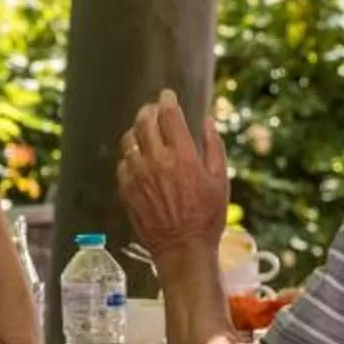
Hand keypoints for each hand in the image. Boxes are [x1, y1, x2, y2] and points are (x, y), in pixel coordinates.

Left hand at [118, 90, 229, 256]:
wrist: (182, 248)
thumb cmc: (206, 216)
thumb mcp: (220, 180)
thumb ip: (213, 147)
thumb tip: (207, 121)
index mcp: (182, 156)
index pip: (169, 115)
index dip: (167, 100)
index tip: (168, 96)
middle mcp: (157, 161)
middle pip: (144, 122)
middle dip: (149, 110)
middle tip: (154, 109)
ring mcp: (138, 175)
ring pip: (129, 140)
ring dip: (137, 131)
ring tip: (144, 132)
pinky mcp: (126, 189)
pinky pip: (123, 163)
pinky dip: (130, 156)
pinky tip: (138, 159)